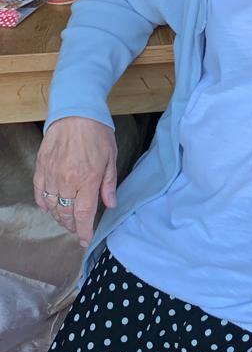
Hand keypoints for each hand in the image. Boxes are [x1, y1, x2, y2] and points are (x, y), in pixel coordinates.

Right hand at [33, 117, 117, 247]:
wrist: (75, 111)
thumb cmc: (97, 131)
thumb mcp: (111, 157)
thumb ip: (109, 184)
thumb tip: (110, 205)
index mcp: (88, 178)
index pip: (84, 214)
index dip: (84, 232)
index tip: (86, 240)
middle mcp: (68, 180)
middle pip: (66, 214)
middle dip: (73, 225)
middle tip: (78, 228)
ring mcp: (52, 174)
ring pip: (52, 206)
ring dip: (59, 217)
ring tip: (66, 219)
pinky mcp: (41, 167)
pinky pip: (39, 193)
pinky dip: (44, 203)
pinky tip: (50, 207)